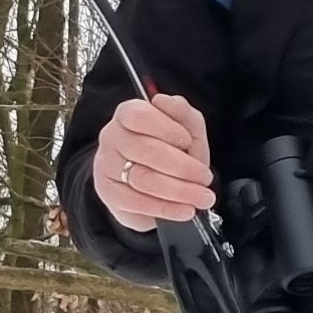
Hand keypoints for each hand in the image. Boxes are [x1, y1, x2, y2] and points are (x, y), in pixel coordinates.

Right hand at [93, 93, 214, 230]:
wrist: (151, 185)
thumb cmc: (169, 151)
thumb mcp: (185, 130)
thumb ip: (183, 114)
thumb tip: (167, 101)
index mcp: (128, 114)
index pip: (139, 115)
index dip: (166, 128)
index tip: (187, 142)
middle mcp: (112, 137)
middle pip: (145, 150)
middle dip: (182, 166)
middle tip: (205, 178)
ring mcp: (106, 166)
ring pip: (143, 178)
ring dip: (179, 190)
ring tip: (203, 197)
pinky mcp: (109, 194)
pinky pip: (138, 202)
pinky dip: (167, 208)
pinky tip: (185, 210)